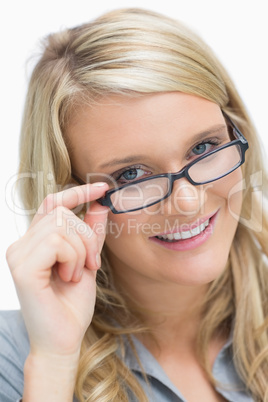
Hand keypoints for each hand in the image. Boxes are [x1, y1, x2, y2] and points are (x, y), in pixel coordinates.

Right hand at [6, 182, 108, 357]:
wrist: (64, 340)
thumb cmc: (72, 305)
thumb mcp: (88, 261)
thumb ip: (91, 233)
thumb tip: (100, 204)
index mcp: (35, 242)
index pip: (52, 204)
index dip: (77, 192)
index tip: (102, 188)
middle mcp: (22, 244)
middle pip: (62, 213)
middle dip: (86, 237)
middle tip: (91, 264)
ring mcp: (18, 254)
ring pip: (61, 225)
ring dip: (81, 251)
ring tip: (77, 274)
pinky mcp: (22, 267)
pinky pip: (57, 242)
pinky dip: (73, 259)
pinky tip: (69, 278)